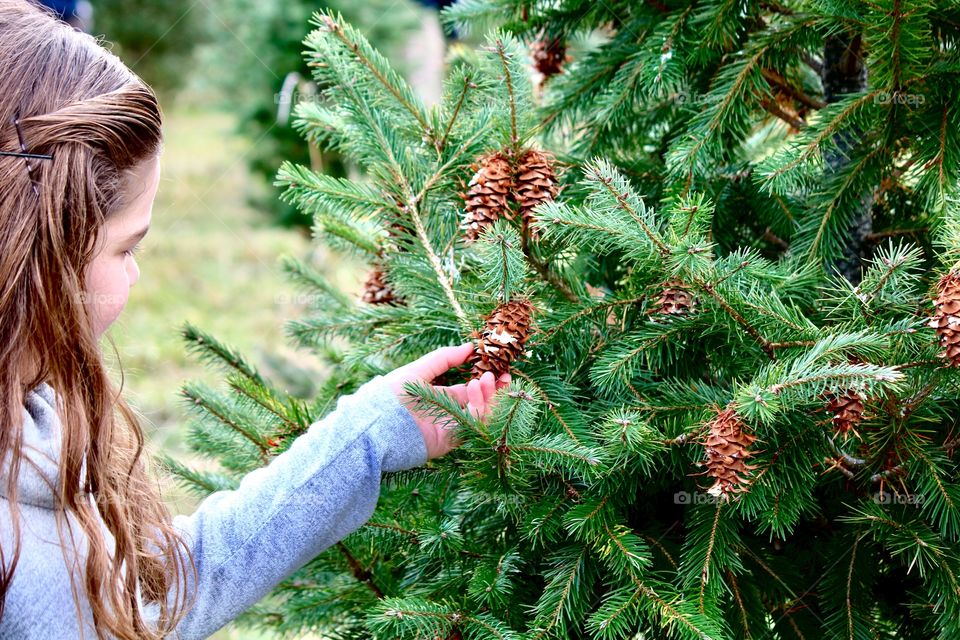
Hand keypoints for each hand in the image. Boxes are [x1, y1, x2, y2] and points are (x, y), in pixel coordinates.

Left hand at [384, 342, 510, 458]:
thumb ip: (443, 358)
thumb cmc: (392, 393)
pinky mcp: (450, 441)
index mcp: (440, 396)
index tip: (500, 368)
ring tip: (488, 379)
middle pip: (479, 403)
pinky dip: (481, 410)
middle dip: (493, 390)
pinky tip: (476, 390)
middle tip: (503, 376)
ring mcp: (449, 428)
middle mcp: (447, 413)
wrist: (376, 423)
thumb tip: (470, 346)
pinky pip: (473, 428)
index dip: (485, 379)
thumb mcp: (418, 369)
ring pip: (481, 415)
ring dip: (489, 397)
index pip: (470, 389)